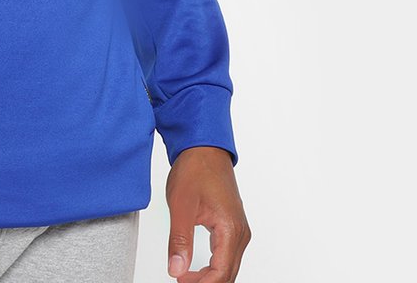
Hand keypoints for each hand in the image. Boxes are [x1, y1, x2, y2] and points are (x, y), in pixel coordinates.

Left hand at [165, 146, 250, 281]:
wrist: (204, 147)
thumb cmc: (195, 169)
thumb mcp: (181, 205)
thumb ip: (179, 240)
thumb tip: (176, 269)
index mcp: (231, 229)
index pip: (221, 273)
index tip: (180, 282)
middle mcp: (240, 232)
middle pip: (228, 274)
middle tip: (181, 280)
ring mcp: (239, 229)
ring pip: (229, 267)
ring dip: (210, 277)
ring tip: (186, 277)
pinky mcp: (233, 225)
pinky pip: (227, 256)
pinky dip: (214, 267)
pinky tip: (198, 269)